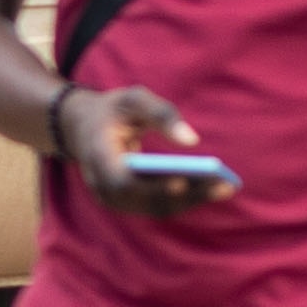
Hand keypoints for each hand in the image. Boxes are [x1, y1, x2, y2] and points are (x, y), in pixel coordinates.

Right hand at [51, 84, 225, 193]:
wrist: (83, 127)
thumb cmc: (113, 110)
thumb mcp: (133, 99)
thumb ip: (161, 113)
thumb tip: (193, 140)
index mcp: (97, 156)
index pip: (123, 181)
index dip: (152, 185)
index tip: (184, 181)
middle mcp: (101, 185)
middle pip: (146, 200)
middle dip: (186, 194)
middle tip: (222, 185)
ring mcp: (112, 198)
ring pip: (154, 208)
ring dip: (190, 200)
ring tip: (224, 187)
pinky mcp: (126, 203)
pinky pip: (156, 206)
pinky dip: (183, 200)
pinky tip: (210, 188)